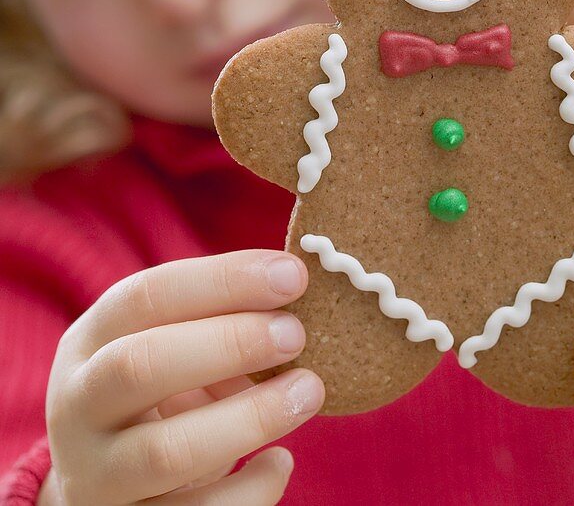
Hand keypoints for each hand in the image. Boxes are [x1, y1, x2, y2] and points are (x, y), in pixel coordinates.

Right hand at [43, 249, 323, 503]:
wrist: (102, 486)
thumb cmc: (156, 393)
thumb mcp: (166, 346)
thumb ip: (214, 322)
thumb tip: (293, 299)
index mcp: (89, 343)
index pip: (146, 296)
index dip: (223, 281)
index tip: (292, 275)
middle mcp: (79, 407)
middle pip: (139, 366)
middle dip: (227, 344)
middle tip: (295, 334)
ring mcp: (97, 475)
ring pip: (166, 452)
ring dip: (248, 418)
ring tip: (308, 390)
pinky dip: (248, 489)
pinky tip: (279, 461)